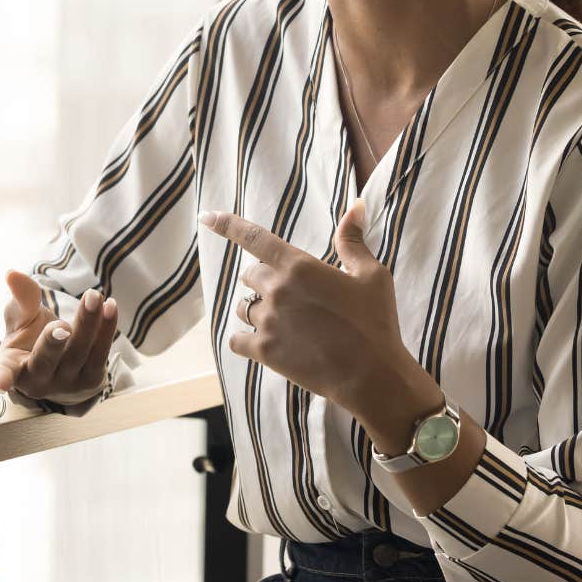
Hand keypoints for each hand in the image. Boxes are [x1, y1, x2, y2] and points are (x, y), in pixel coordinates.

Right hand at [0, 270, 119, 400]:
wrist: (61, 360)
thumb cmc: (32, 336)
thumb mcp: (22, 317)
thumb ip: (21, 298)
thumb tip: (13, 273)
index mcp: (12, 366)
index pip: (3, 372)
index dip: (0, 376)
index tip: (0, 383)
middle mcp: (37, 381)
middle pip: (45, 361)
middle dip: (53, 342)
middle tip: (62, 325)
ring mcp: (66, 384)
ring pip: (77, 353)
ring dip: (87, 324)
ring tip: (94, 296)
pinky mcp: (91, 380)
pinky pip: (100, 354)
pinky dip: (106, 328)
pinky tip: (110, 305)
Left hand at [202, 200, 425, 425]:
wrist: (372, 375)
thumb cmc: (375, 322)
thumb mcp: (371, 276)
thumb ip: (353, 241)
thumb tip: (356, 205)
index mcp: (299, 266)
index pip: (254, 237)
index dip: (227, 224)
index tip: (206, 216)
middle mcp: (277, 290)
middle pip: (250, 275)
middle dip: (263, 280)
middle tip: (289, 296)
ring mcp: (268, 321)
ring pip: (242, 307)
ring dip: (255, 309)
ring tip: (283, 322)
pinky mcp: (264, 351)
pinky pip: (236, 339)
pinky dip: (244, 340)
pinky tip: (260, 342)